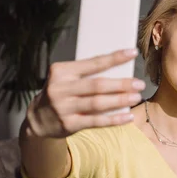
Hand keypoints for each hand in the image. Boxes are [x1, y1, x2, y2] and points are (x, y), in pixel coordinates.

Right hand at [25, 48, 144, 137]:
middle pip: (97, 85)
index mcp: (61, 71)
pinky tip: (128, 116)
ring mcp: (63, 108)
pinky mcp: (68, 124)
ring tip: (136, 97)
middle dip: (121, 84)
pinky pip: (96, 121)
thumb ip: (86, 74)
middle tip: (139, 84)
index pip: (93, 63)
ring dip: (120, 100)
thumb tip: (120, 70)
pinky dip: (114, 119)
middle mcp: (60, 89)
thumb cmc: (60, 93)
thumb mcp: (66, 78)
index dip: (114, 58)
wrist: (37, 119)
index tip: (132, 53)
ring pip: (97, 103)